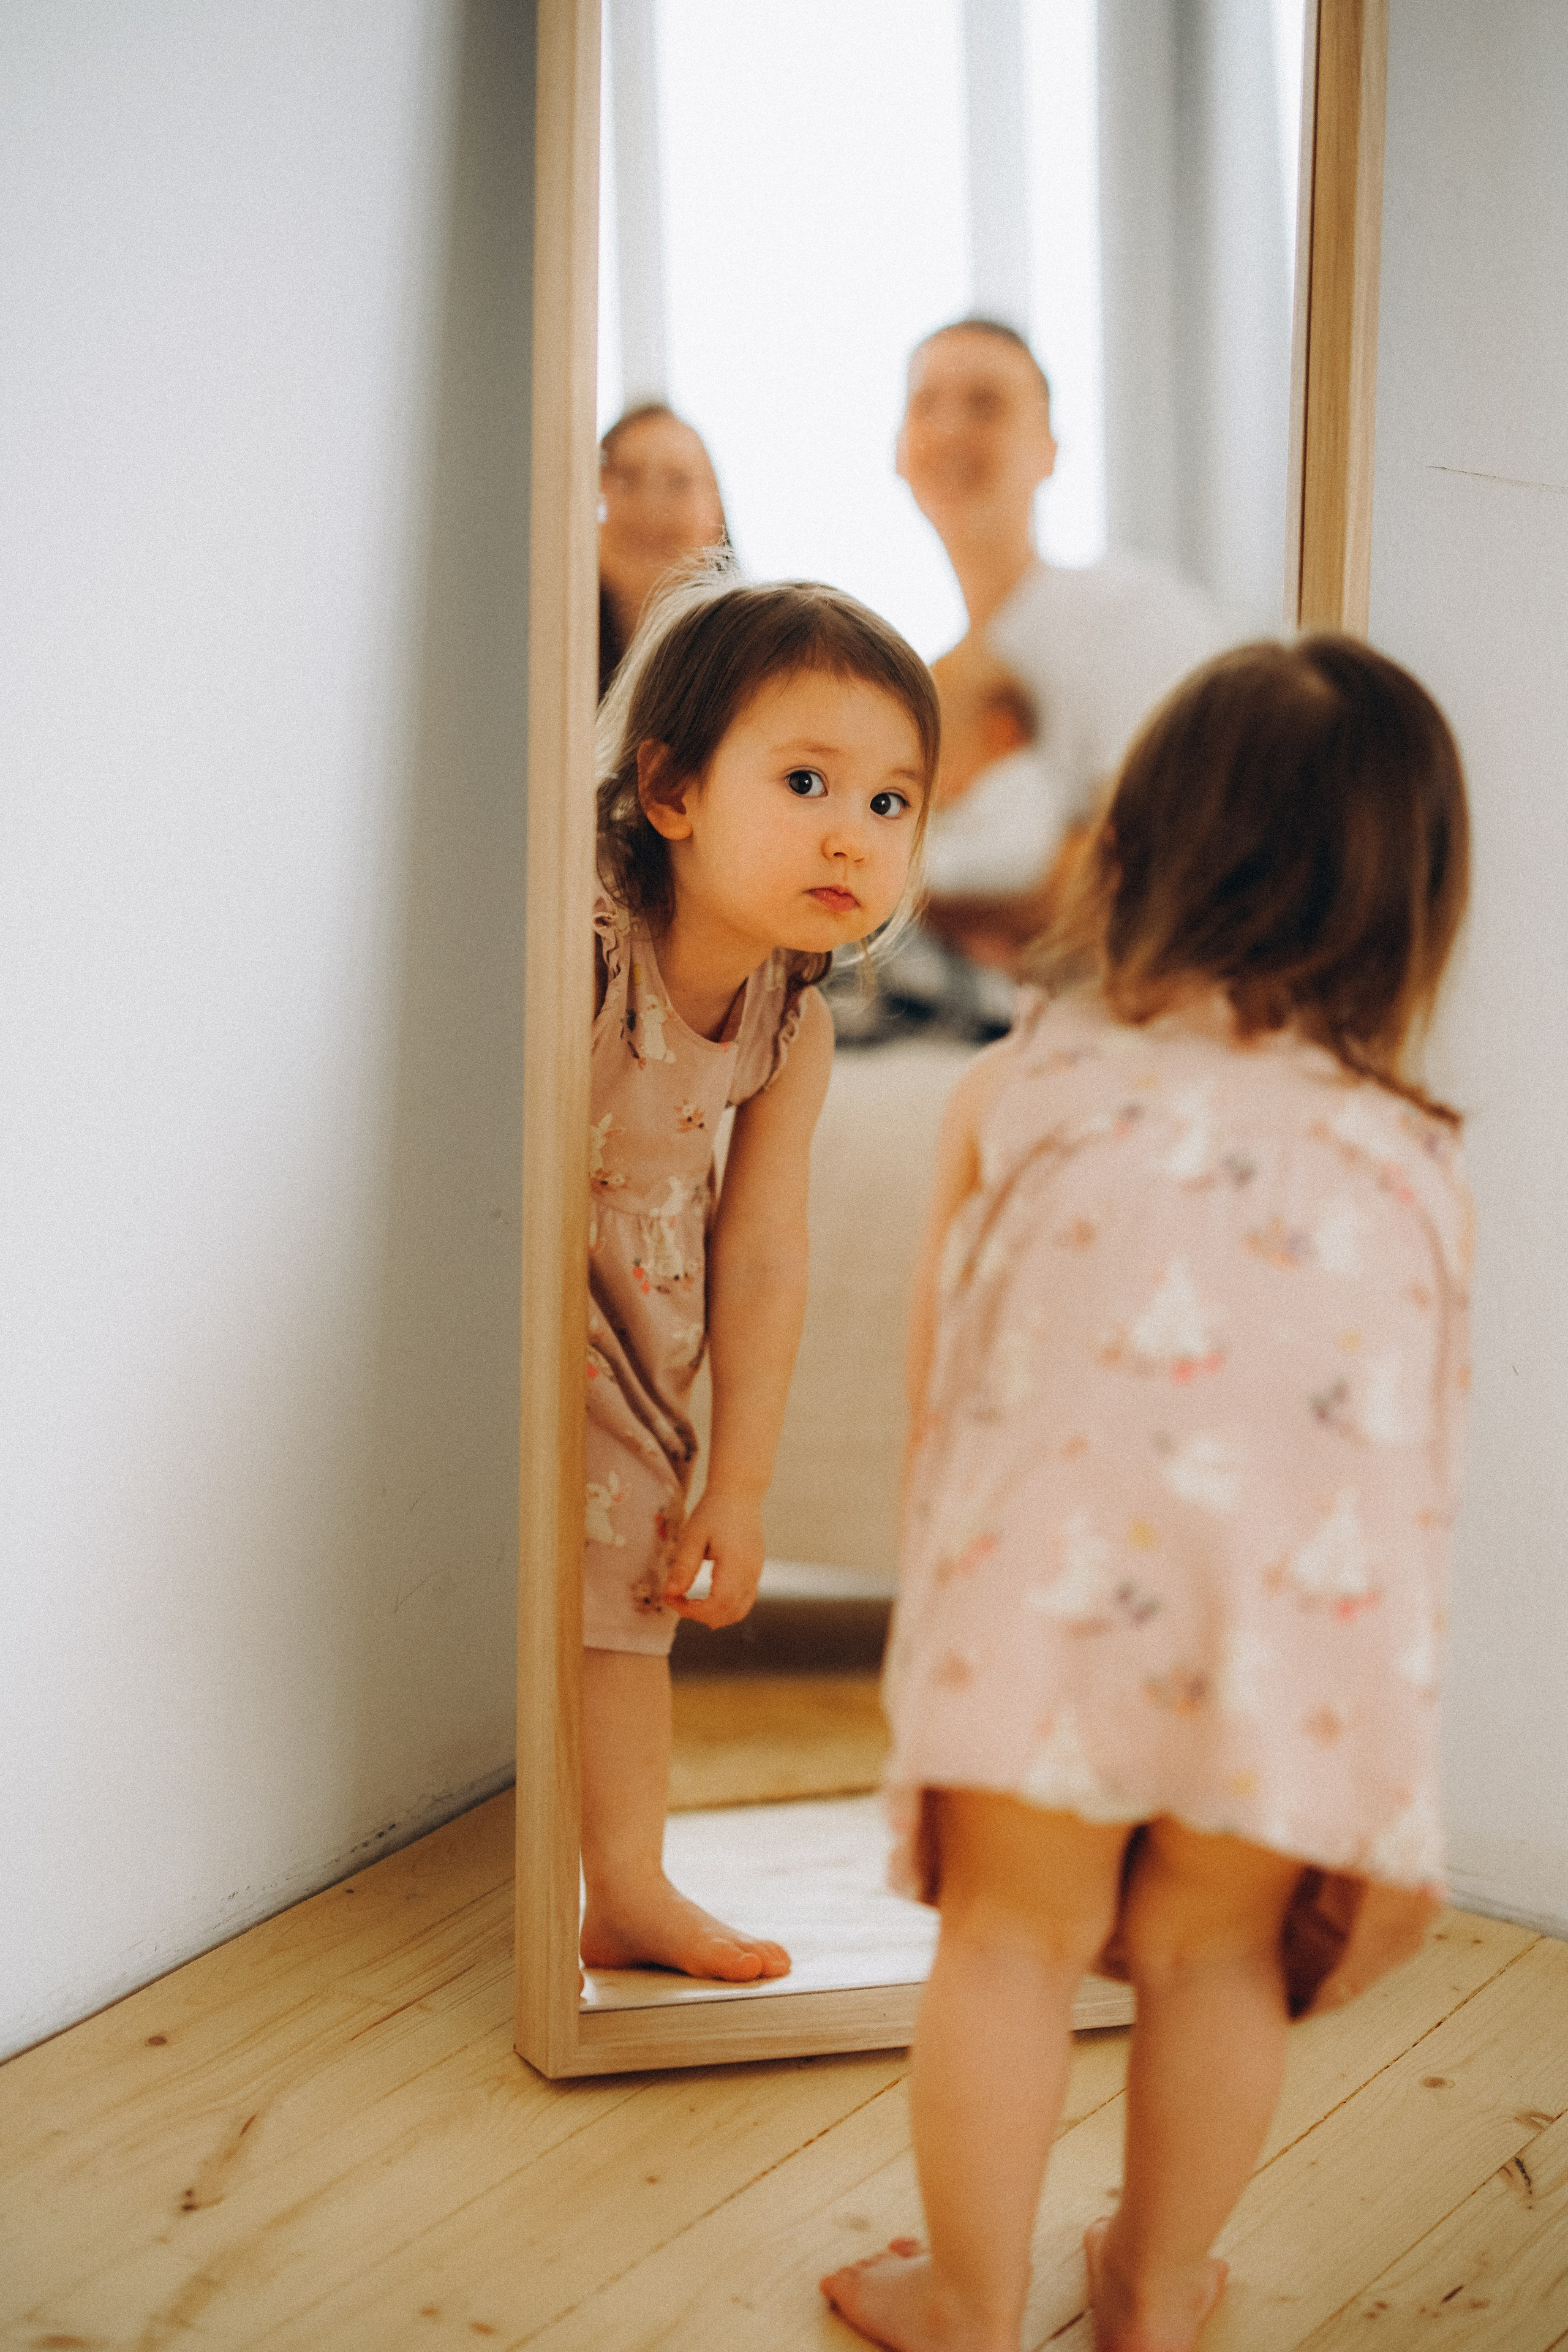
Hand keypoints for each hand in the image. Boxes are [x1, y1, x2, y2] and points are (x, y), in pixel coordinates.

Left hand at [664, 1489, 765, 1627]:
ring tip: (692, 1603)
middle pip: (730, 1613)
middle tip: (679, 1601)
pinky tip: (709, 1598)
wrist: (739, 1493)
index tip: (673, 1598)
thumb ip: (684, 1566)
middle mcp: (750, 1573)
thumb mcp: (693, 1535)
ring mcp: (756, 1572)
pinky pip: (746, 1599)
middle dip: (701, 1615)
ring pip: (740, 1610)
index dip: (693, 1610)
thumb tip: (671, 1593)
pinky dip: (727, 1607)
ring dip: (716, 1615)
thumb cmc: (714, 1510)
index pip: (718, 1604)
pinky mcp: (755, 1570)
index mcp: (735, 1564)